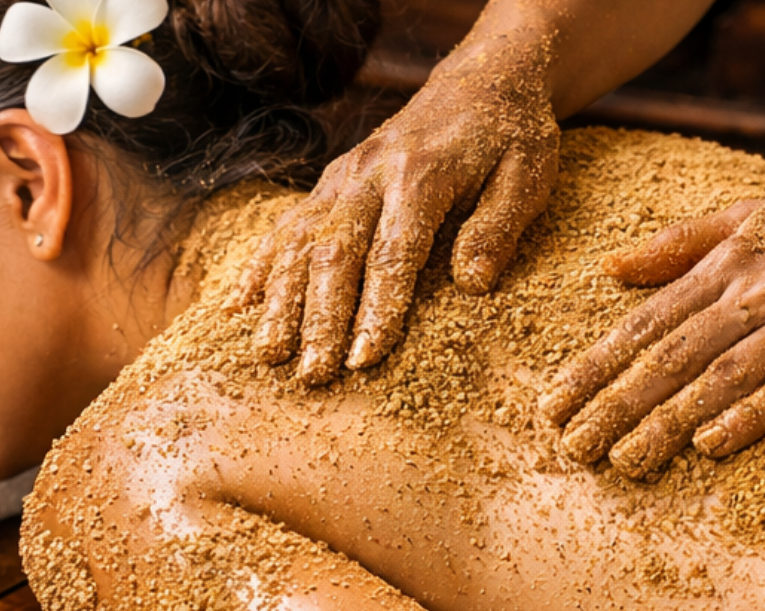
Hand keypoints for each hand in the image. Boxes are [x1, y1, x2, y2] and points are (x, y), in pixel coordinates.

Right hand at [233, 38, 559, 384]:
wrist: (481, 79)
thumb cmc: (510, 136)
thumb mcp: (526, 175)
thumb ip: (498, 227)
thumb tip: (472, 285)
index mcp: (422, 175)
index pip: (393, 254)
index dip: (376, 310)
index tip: (363, 359)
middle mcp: (370, 174)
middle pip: (335, 253)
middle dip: (320, 319)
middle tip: (313, 375)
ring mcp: (343, 177)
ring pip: (299, 242)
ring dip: (281, 301)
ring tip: (269, 355)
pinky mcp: (331, 183)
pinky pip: (285, 225)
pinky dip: (259, 266)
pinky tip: (237, 305)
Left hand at [539, 177, 764, 478]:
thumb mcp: (748, 217)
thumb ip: (675, 244)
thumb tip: (608, 267)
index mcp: (723, 265)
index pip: (644, 324)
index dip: (594, 366)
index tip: (552, 403)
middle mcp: (753, 293)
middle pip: (670, 357)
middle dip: (614, 405)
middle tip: (572, 447)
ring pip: (719, 378)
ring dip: (667, 422)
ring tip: (623, 461)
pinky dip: (749, 416)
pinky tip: (709, 446)